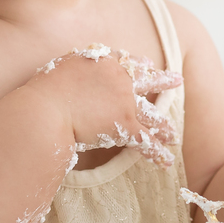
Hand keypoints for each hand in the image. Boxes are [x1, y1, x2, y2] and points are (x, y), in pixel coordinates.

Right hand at [28, 44, 181, 166]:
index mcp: (105, 63)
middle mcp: (120, 80)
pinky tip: (167, 161)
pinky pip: (146, 141)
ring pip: (152, 114)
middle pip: (147, 79)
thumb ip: (77, 68)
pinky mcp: (125, 125)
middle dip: (164, 80)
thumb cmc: (46, 92)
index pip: (127, 61)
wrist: (47, 110)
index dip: (139, 64)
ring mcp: (125, 102)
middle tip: (177, 79)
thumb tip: (76, 73)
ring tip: (173, 135)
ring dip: (164, 126)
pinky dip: (157, 153)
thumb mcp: (62, 69)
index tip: (148, 64)